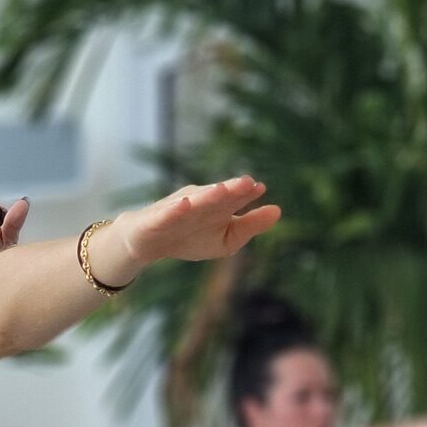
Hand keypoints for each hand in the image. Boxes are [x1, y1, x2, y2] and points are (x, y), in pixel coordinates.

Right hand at [112, 178, 279, 268]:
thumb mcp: (226, 239)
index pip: (234, 196)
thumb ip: (251, 225)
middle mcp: (198, 202)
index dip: (246, 192)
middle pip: (216, 195)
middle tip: (246, 182)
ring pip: (194, 201)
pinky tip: (184, 204)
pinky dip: (175, 209)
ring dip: (206, 195)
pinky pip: (167, 213)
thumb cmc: (189, 238)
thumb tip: (278, 211)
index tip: (260, 188)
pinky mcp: (157, 219)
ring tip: (220, 190)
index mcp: (217, 205)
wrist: (148, 244)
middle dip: (229, 189)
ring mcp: (177, 208)